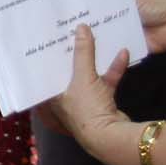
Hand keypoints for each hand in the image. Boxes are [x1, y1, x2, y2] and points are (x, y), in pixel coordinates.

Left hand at [47, 23, 129, 146]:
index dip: (45, 58)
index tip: (48, 39)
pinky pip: (104, 82)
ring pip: (88, 76)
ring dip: (95, 60)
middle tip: (72, 32)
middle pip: (66, 73)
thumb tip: (81, 27)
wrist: (112, 137)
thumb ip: (83, 52)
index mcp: (51, 98)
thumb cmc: (87, 109)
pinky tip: (122, 53)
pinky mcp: (103, 104)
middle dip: (72, 55)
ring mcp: (84, 103)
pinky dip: (113, 70)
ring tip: (96, 38)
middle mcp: (64, 101)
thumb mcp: (83, 77)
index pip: (43, 75)